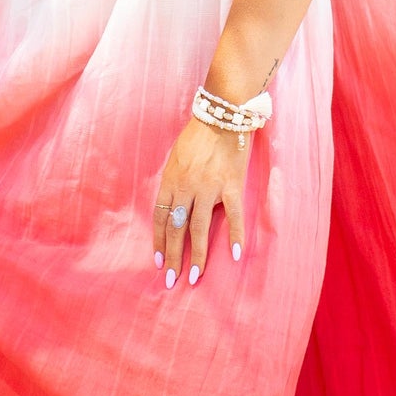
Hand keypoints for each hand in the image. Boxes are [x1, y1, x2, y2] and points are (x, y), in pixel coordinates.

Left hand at [152, 118, 248, 287]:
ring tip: (195, 276)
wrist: (222, 114)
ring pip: (199, 228)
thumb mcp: (175, 157)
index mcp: (170, 180)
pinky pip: (233, 216)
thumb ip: (174, 182)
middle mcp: (186, 187)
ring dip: (198, 255)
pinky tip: (236, 255)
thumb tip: (171, 207)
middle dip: (173, 257)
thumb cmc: (198, 135)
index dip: (158, 242)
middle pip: (176, 229)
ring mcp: (209, 187)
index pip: (160, 218)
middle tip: (171, 281)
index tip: (158, 262)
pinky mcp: (232, 186)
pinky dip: (235, 236)